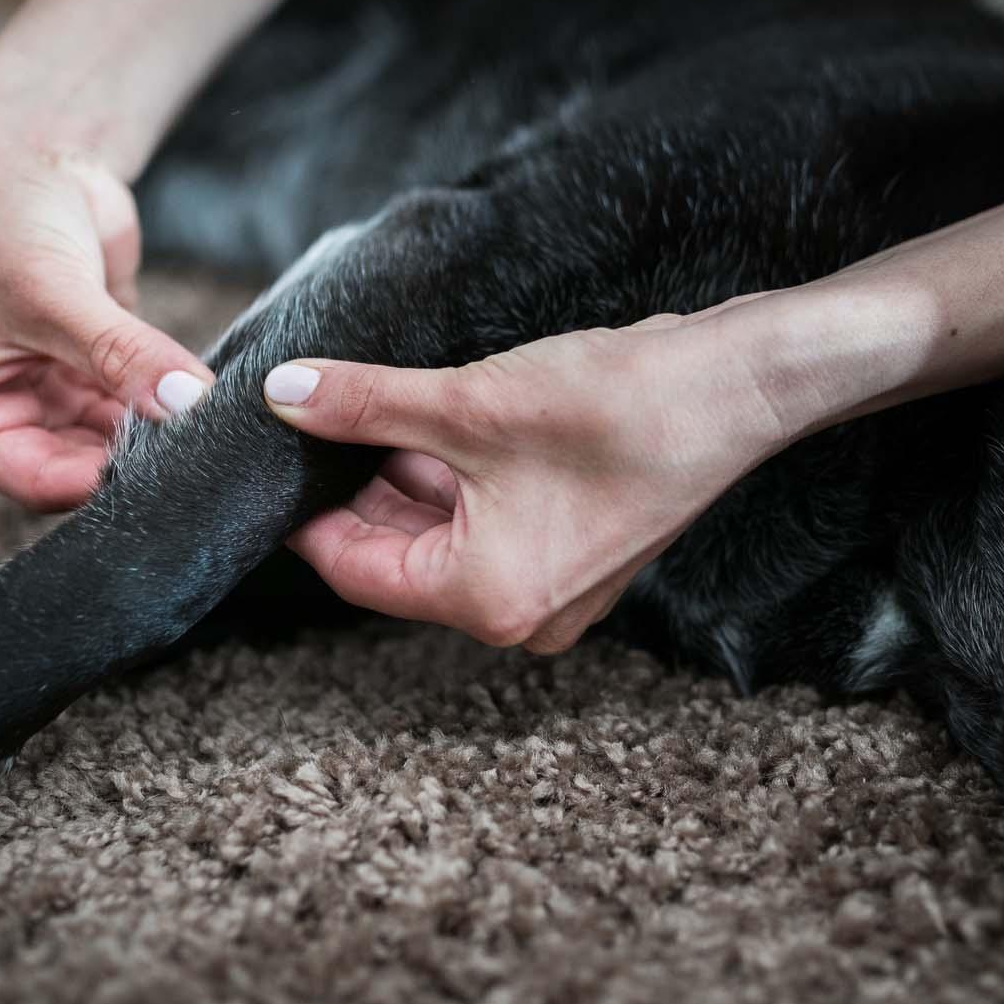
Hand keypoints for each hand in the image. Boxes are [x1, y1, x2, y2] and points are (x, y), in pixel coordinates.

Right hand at [0, 91, 213, 510]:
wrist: (32, 161)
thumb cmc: (5, 220)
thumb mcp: (55, 292)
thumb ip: (120, 353)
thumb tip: (185, 404)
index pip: (38, 483)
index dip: (105, 479)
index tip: (173, 460)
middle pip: (80, 472)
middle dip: (138, 460)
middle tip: (206, 447)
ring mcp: (48, 403)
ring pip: (115, 448)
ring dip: (161, 436)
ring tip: (212, 423)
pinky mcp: (92, 380)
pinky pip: (138, 414)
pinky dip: (170, 409)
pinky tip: (208, 402)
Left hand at [262, 312, 791, 652]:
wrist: (737, 388)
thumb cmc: (618, 407)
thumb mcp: (469, 403)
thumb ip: (364, 405)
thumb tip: (281, 396)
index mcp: (487, 601)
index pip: (355, 570)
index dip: (301, 511)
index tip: (266, 456)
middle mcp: (519, 615)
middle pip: (397, 556)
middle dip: (353, 488)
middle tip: (307, 421)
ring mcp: (554, 588)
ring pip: (441, 535)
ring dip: (404, 477)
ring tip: (368, 407)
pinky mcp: (577, 551)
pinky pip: (488, 524)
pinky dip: (454, 479)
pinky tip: (431, 418)